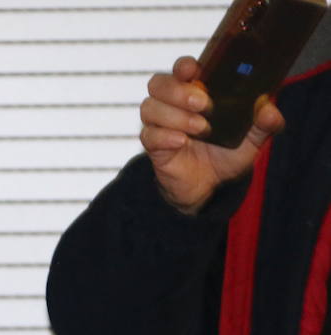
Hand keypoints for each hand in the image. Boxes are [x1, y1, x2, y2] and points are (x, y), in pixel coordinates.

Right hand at [140, 56, 283, 213]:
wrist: (209, 186)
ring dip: (175, 115)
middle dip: (178, 91)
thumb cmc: (226, 153)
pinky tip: (182, 142)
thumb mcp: (253, 139)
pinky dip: (165, 137)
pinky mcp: (153, 146)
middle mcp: (174, 104)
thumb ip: (265, 123)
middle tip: (203, 104)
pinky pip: (149, 135)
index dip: (184, 65)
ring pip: (150, 107)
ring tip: (200, 128)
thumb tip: (269, 108)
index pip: (181, 68)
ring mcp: (161, 124)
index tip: (193, 70)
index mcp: (197, 91)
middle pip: (158, 83)